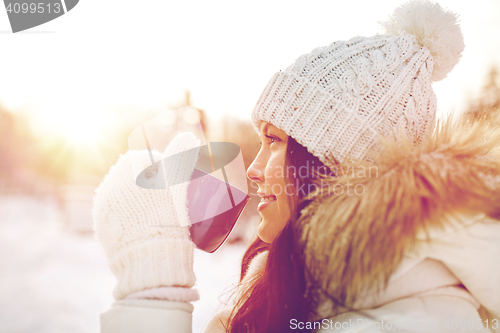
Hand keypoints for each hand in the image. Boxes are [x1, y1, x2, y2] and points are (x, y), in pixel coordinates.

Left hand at [93, 132, 199, 299]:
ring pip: (123, 194)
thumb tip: (189, 135)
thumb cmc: (167, 216)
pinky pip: (114, 213)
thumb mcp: (177, 185)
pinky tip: (136, 221)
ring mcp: (103, 204)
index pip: (146, 159)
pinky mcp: (100, 224)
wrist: (148, 256)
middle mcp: (110, 183)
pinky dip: (125, 214)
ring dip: (135, 197)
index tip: (175, 182)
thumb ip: (182, 157)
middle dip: (149, 183)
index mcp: (128, 168)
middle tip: (170, 199)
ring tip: (155, 211)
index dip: (162, 168)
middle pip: (134, 177)